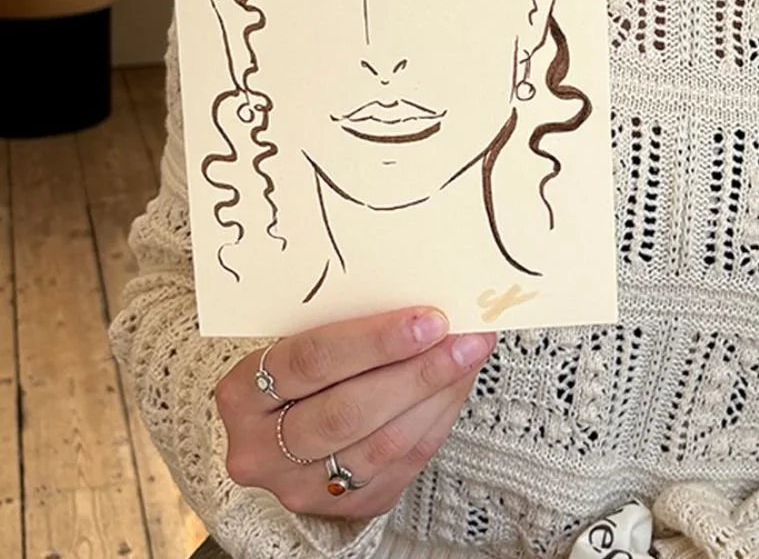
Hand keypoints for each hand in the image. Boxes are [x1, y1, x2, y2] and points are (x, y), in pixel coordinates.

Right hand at [216, 308, 494, 518]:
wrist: (281, 434)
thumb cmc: (297, 370)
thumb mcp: (295, 340)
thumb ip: (341, 323)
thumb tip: (421, 296)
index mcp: (242, 393)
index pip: (311, 361)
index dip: (374, 341)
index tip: (429, 319)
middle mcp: (261, 449)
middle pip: (347, 411)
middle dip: (416, 372)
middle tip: (464, 338)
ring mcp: (299, 487)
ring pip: (380, 445)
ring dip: (435, 396)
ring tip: (470, 356)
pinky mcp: (341, 509)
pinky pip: (400, 466)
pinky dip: (435, 421)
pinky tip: (456, 387)